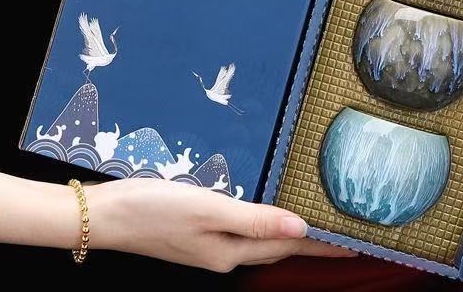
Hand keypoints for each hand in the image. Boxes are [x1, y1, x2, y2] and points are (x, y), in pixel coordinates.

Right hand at [87, 178, 354, 270]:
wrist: (107, 216)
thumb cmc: (156, 209)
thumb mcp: (210, 210)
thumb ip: (255, 219)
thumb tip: (301, 227)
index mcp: (231, 252)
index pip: (289, 245)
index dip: (323, 243)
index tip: (355, 242)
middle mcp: (224, 253)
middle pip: (279, 246)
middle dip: (312, 241)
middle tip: (344, 231)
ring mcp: (210, 244)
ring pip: (262, 239)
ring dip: (290, 231)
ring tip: (316, 221)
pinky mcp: (198, 232)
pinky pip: (244, 229)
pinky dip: (265, 223)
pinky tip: (267, 211)